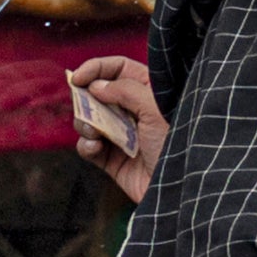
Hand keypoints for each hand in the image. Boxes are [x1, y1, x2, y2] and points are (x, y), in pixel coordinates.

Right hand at [67, 57, 166, 202]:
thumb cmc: (175, 144)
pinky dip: (87, 145)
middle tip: (83, 106)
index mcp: (150, 92)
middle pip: (98, 93)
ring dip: (85, 123)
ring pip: (89, 120)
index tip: (77, 77)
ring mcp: (122, 135)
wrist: (179, 188)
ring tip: (94, 132)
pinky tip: (95, 147)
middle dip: (86, 99)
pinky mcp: (112, 159)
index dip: (96, 68)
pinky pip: (88, 146)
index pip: (119, 68)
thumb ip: (125, 90)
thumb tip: (96, 86)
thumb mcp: (155, 108)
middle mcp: (135, 111)